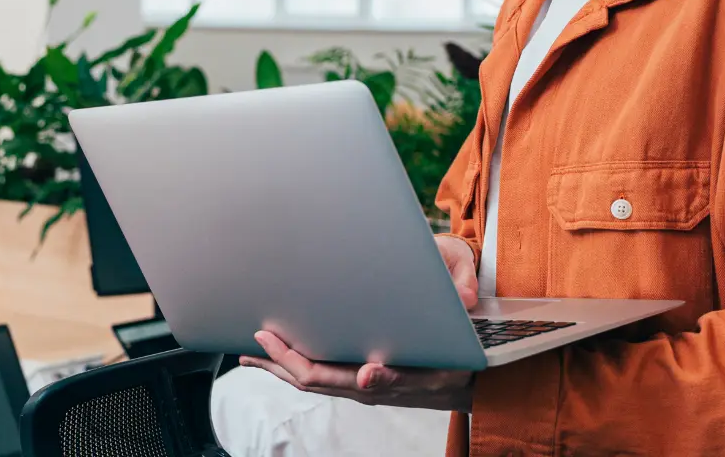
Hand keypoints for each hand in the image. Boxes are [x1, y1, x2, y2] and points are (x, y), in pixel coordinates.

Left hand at [237, 235, 480, 410]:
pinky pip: (329, 373)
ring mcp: (364, 384)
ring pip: (314, 378)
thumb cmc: (453, 369)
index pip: (316, 375)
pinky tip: (297, 356)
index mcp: (370, 384)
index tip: (265, 337)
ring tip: (257, 354)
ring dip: (284, 366)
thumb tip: (366, 374)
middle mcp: (361, 387)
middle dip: (275, 362)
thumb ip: (397, 375)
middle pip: (307, 379)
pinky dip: (306, 364)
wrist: (474, 380)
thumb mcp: (432, 371)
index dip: (286, 358)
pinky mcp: (369, 377)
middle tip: (250, 340)